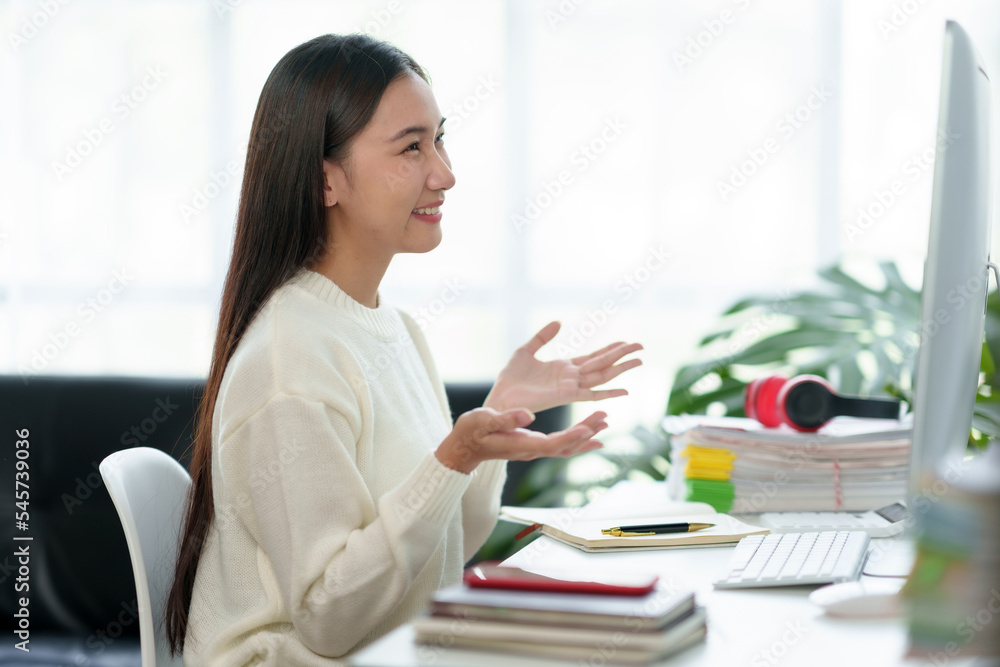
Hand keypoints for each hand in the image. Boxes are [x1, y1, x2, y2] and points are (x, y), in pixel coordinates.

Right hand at [435, 407, 607, 473]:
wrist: (464, 447)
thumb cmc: (471, 432)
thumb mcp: (482, 420)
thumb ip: (505, 418)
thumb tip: (528, 415)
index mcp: (522, 445)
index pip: (552, 444)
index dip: (572, 437)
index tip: (589, 428)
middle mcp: (532, 451)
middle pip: (566, 446)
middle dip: (587, 433)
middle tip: (605, 417)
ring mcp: (534, 450)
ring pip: (567, 447)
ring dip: (586, 435)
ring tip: (604, 421)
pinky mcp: (534, 445)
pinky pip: (562, 445)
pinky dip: (579, 439)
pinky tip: (592, 435)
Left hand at [484, 321, 642, 413]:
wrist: (500, 397)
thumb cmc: (510, 379)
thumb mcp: (526, 350)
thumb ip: (543, 337)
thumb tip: (559, 322)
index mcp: (564, 367)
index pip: (592, 357)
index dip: (609, 349)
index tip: (625, 342)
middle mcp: (571, 377)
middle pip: (602, 364)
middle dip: (621, 355)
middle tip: (641, 346)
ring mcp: (571, 387)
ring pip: (602, 375)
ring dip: (620, 368)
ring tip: (639, 360)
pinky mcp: (566, 396)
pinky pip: (592, 394)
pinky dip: (608, 393)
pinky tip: (625, 390)